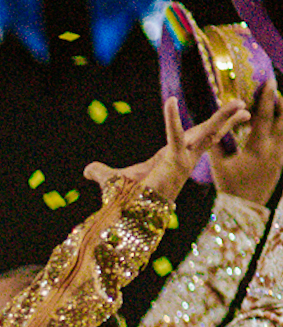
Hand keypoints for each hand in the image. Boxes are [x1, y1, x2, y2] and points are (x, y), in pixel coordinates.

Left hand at [87, 96, 250, 205]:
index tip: (223, 122)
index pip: (195, 138)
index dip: (210, 129)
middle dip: (227, 121)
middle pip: (209, 135)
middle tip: (245, 106)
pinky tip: (170, 101)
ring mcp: (182, 160)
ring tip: (241, 102)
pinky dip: (170, 119)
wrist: (128, 217)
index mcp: (173, 158)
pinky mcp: (175, 162)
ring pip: (206, 134)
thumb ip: (102, 172)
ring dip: (223, 118)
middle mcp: (183, 158)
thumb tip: (88, 169)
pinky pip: (174, 136)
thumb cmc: (125, 201)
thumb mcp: (113, 179)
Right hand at [213, 80, 282, 204]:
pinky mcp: (282, 161)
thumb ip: (217, 144)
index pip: (265, 115)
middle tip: (275, 91)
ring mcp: (281, 155)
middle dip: (281, 101)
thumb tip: (213, 126)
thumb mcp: (219, 165)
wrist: (245, 208)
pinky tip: (277, 126)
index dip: (266, 97)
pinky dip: (282, 129)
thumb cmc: (230, 187)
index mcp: (257, 146)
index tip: (268, 82)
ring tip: (278, 105)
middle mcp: (274, 148)